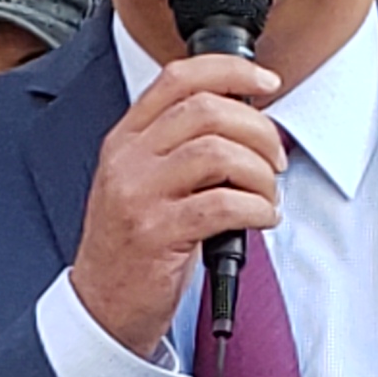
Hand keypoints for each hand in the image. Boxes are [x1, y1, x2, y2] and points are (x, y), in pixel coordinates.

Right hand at [69, 53, 283, 357]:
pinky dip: (257, 208)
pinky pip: (223, 205)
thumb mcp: (143, 182)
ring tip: (267, 194)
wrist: (102, 305)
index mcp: (126, 139)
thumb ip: (179, 147)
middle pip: (207, 111)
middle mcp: (128, 159)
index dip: (230, 71)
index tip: (265, 82)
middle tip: (274, 158)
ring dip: (260, 173)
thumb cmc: (133, 245)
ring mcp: (139, 195)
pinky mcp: (158, 233)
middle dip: (258, 130)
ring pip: (219, 153)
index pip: (178, 78)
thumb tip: (247, 123)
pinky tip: (262, 218)